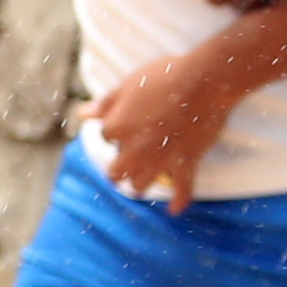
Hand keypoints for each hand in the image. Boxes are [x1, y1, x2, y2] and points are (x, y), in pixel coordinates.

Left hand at [83, 50, 241, 209]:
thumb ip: (107, 103)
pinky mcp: (185, 164)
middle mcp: (134, 150)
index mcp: (117, 127)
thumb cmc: (164, 76)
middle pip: (116, 172)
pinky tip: (174, 210)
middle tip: (124, 167)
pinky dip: (179, 202)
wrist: (204, 81)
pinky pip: (181, 191)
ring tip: (144, 181)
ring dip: (141, 184)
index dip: (115, 130)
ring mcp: (160, 160)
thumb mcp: (130, 83)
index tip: (126, 123)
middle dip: (119, 171)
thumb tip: (82, 114)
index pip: (106, 135)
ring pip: (140, 186)